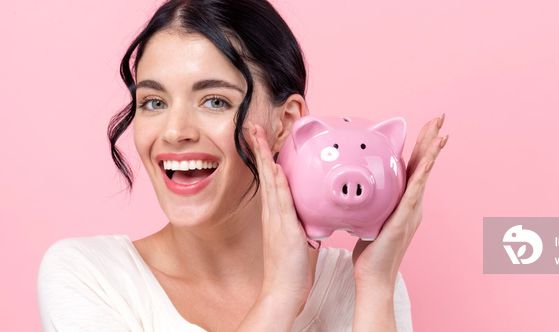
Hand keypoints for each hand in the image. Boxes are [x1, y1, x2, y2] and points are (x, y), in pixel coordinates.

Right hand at [247, 122, 312, 314]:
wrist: (283, 290)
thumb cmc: (291, 268)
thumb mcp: (296, 237)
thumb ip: (298, 222)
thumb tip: (305, 212)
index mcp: (276, 214)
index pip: (271, 179)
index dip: (266, 157)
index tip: (262, 138)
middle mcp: (273, 213)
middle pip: (266, 174)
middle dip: (260, 149)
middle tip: (253, 126)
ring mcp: (276, 219)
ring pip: (270, 181)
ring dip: (265, 157)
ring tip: (258, 135)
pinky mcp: (284, 229)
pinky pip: (281, 200)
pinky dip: (277, 182)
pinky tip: (275, 167)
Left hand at [352, 115, 448, 285]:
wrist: (374, 276)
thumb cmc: (370, 252)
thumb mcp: (369, 219)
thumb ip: (369, 203)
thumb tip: (355, 189)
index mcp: (405, 202)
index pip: (414, 167)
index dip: (422, 146)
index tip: (428, 127)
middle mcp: (413, 204)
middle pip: (424, 165)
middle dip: (432, 140)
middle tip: (440, 118)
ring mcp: (411, 211)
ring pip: (423, 175)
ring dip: (431, 152)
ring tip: (439, 132)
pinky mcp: (404, 219)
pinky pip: (414, 193)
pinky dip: (422, 175)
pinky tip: (427, 161)